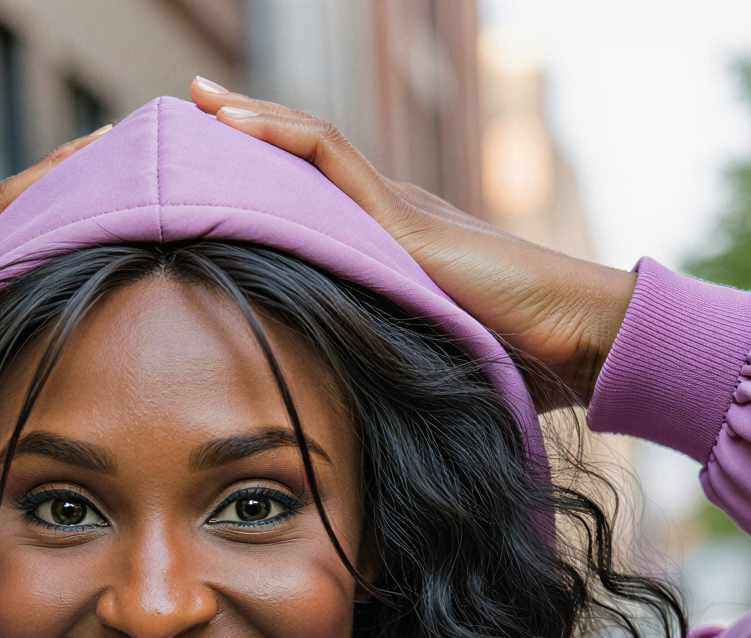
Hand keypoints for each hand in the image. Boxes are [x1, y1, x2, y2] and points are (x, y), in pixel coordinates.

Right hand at [0, 128, 110, 457]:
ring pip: (14, 200)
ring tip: (135, 139)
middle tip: (147, 143)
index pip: (10, 239)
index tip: (124, 198)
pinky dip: (40, 192)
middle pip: (22, 206)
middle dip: (83, 176)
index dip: (64, 213)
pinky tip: (86, 168)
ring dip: (74, 169)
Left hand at [188, 80, 634, 404]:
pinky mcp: (403, 218)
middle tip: (174, 122)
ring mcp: (394, 210)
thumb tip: (325, 422)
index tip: (191, 178)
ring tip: (192, 102)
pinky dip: (276, 135)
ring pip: (304, 144)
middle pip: (294, 161)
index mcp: (382, 247)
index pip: (302, 198)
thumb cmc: (513, 368)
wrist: (576, 344)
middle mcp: (384, 216)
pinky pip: (330, 156)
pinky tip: (228, 120)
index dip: (250, 180)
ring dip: (244, 119)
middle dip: (235, 138)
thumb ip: (376, 369)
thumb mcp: (416, 367)